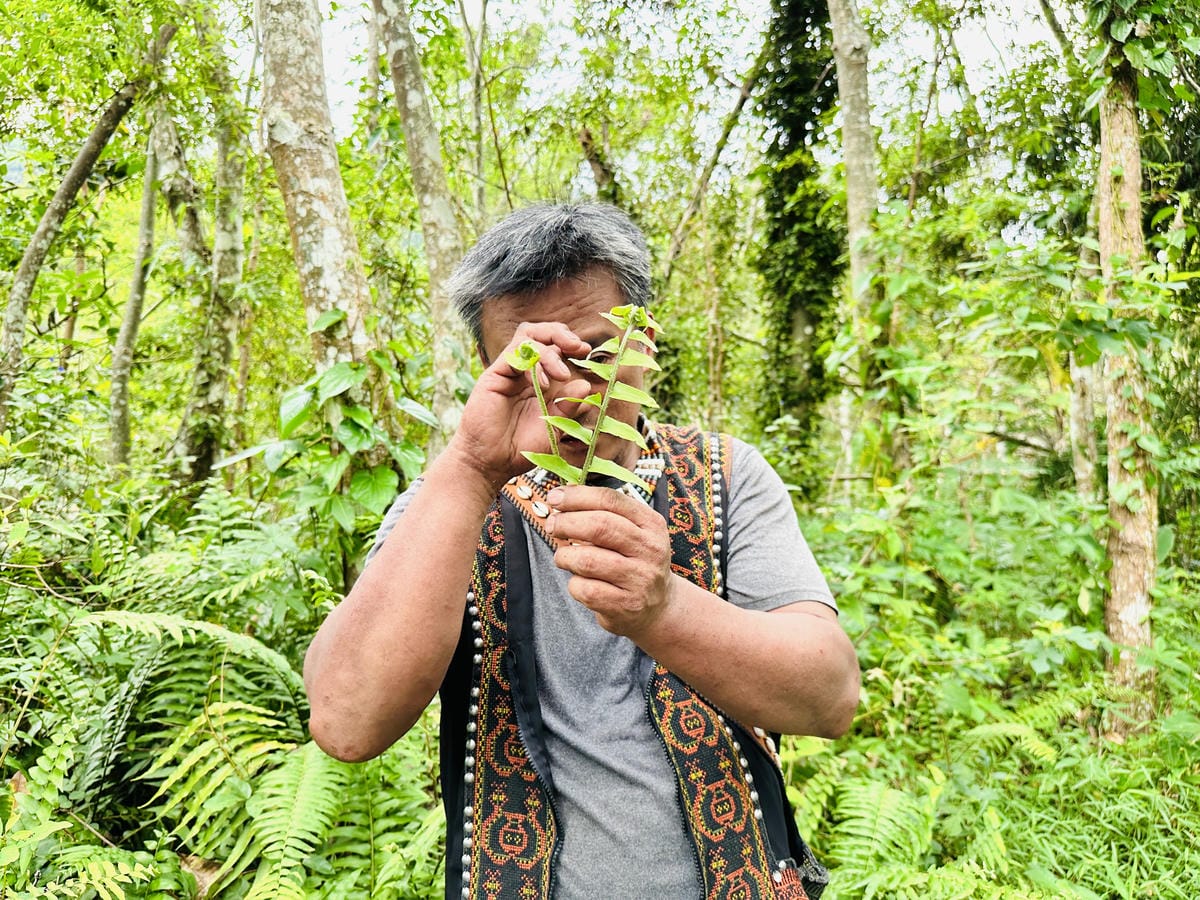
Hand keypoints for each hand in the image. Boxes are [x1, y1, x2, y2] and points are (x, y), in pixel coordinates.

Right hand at [448, 322, 590, 487]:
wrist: (491, 463)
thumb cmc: (521, 448)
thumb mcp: (554, 428)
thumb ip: (568, 407)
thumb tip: (586, 386)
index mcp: (540, 380)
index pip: (554, 348)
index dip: (570, 344)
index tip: (585, 351)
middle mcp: (524, 372)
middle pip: (540, 334)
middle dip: (561, 334)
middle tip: (579, 348)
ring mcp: (508, 372)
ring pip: (528, 337)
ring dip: (550, 350)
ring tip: (561, 374)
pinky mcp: (494, 375)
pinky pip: (515, 354)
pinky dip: (534, 362)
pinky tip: (543, 384)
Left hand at [545, 485, 676, 636]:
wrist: (658, 607)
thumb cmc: (634, 562)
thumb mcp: (633, 533)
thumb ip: (604, 513)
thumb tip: (563, 496)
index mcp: (651, 524)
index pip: (611, 500)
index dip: (577, 497)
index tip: (555, 498)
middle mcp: (650, 550)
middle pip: (599, 526)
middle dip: (567, 523)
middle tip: (553, 526)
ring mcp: (640, 579)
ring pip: (587, 560)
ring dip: (565, 556)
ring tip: (565, 557)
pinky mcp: (625, 605)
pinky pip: (586, 590)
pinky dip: (573, 584)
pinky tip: (579, 581)